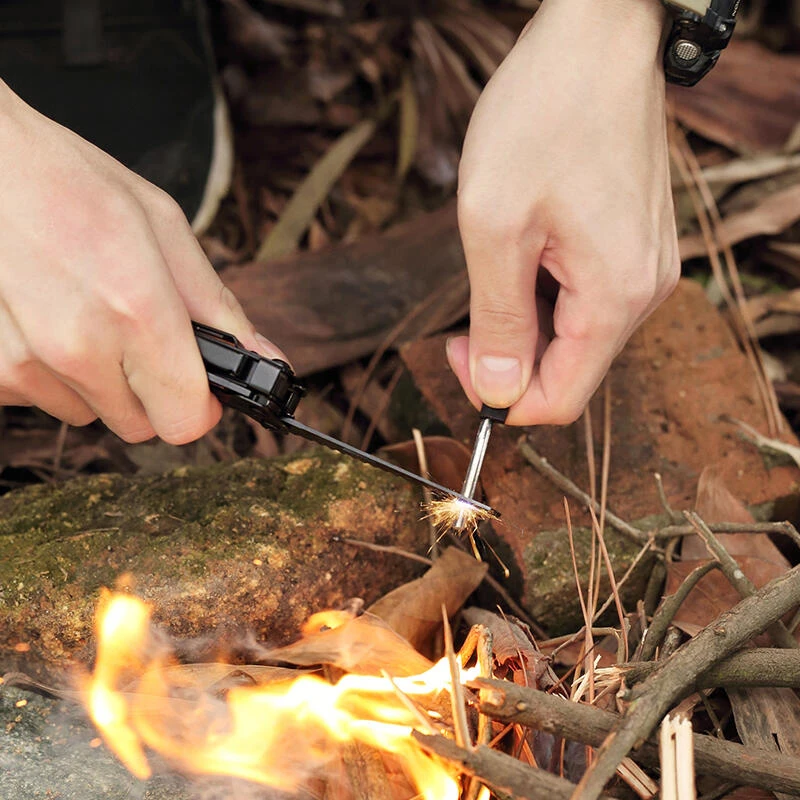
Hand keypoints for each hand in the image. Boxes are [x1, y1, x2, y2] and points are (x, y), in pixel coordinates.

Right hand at [0, 81, 284, 442]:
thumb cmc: (71, 183)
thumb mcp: (164, 228)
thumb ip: (217, 307)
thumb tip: (263, 358)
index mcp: (137, 310)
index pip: (184, 420)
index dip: (198, 406)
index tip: (198, 385)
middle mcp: (80, 348)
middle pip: (141, 425)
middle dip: (152, 391)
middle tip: (140, 336)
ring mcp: (29, 362)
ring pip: (93, 413)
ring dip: (101, 381)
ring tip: (88, 314)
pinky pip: (47, 398)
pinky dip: (56, 373)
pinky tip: (50, 320)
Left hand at [448, 0, 679, 424]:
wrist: (597, 39)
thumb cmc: (543, 117)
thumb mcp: (495, 226)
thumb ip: (497, 320)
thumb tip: (497, 393)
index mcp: (613, 299)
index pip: (559, 400)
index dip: (500, 399)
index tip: (458, 356)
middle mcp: (643, 293)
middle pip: (568, 371)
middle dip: (508, 358)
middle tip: (461, 319)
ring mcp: (644, 268)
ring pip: (575, 336)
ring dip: (523, 323)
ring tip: (495, 265)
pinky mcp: (635, 246)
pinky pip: (586, 299)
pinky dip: (545, 295)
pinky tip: (525, 250)